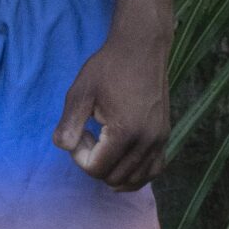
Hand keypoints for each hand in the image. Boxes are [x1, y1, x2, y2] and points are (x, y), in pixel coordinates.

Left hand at [53, 36, 168, 190]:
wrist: (141, 48)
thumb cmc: (108, 67)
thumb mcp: (80, 93)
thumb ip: (69, 124)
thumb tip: (63, 148)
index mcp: (125, 132)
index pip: (97, 169)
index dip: (79, 157)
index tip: (79, 133)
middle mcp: (147, 141)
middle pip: (115, 178)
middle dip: (95, 164)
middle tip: (89, 136)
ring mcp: (160, 140)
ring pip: (135, 180)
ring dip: (113, 170)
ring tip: (104, 144)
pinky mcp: (165, 136)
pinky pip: (154, 170)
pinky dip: (137, 174)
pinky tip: (121, 162)